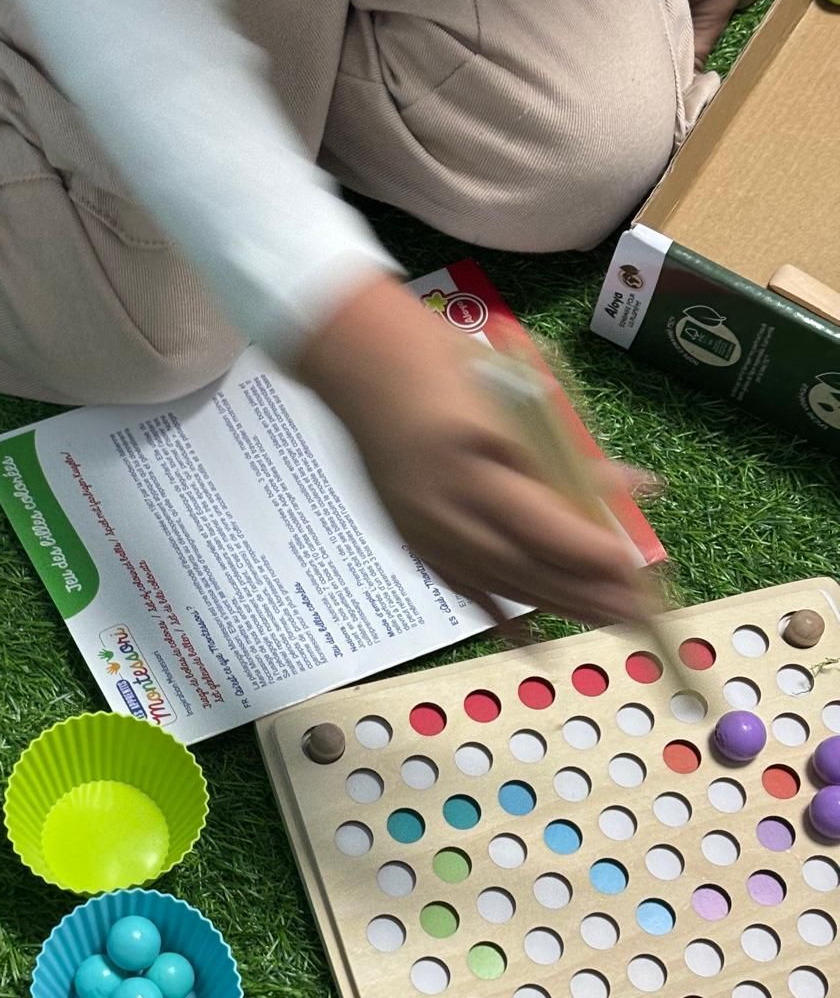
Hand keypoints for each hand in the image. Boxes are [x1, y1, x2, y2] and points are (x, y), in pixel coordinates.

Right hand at [297, 276, 654, 627]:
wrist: (358, 360)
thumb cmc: (439, 358)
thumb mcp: (514, 391)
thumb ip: (566, 449)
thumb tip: (627, 486)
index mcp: (470, 463)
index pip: (541, 525)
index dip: (588, 554)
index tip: (633, 571)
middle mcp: (442, 507)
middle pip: (525, 565)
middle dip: (585, 594)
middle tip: (639, 616)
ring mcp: (422, 527)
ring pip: (497, 581)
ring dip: (555, 606)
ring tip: (604, 622)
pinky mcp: (409, 536)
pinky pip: (460, 585)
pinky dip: (498, 614)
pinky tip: (529, 639)